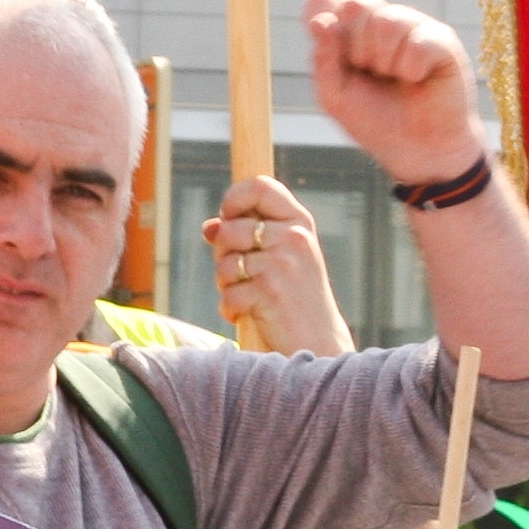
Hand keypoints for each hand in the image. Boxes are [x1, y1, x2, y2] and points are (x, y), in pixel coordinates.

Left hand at [202, 175, 354, 355]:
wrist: (320, 342)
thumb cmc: (295, 297)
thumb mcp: (279, 258)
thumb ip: (246, 237)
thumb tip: (209, 227)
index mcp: (299, 222)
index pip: (260, 186)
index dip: (233, 199)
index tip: (227, 218)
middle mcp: (294, 238)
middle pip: (229, 229)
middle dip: (223, 255)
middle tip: (242, 275)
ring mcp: (284, 264)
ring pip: (224, 263)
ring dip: (226, 285)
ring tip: (249, 296)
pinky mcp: (270, 291)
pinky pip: (228, 293)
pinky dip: (230, 308)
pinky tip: (248, 314)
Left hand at [305, 0, 491, 188]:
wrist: (417, 151)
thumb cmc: (375, 119)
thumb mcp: (335, 96)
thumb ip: (322, 58)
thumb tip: (322, 20)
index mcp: (348, 31)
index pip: (325, 2)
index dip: (324, 24)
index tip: (336, 57)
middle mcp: (379, 22)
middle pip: (356, 5)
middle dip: (356, 49)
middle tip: (371, 74)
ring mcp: (412, 27)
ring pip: (387, 20)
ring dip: (385, 61)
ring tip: (396, 79)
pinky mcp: (442, 40)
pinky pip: (418, 41)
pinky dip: (411, 68)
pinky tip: (417, 79)